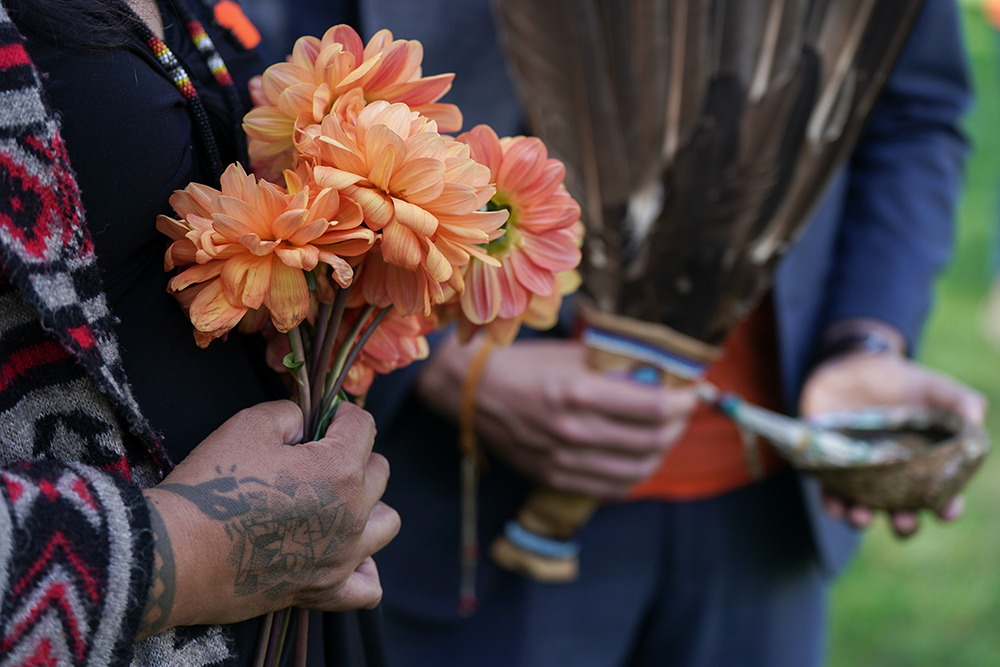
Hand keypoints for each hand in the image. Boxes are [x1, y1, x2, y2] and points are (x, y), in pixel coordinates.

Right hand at [139, 401, 399, 635]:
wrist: (174, 555)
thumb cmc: (210, 487)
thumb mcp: (247, 426)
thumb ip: (290, 414)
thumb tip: (307, 422)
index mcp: (340, 469)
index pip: (364, 426)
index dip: (341, 414)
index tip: (321, 418)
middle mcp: (352, 514)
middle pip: (379, 471)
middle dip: (354, 455)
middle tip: (314, 458)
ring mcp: (341, 556)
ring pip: (386, 523)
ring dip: (368, 506)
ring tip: (334, 502)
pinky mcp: (322, 590)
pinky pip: (367, 586)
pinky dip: (362, 568)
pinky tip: (342, 552)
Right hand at [418, 335, 697, 497]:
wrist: (472, 391)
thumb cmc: (526, 364)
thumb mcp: (573, 353)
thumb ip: (617, 364)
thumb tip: (662, 371)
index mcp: (579, 392)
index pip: (654, 408)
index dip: (684, 401)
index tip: (692, 391)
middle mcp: (574, 430)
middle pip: (652, 441)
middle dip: (679, 425)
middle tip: (683, 411)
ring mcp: (564, 459)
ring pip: (637, 469)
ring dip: (661, 451)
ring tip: (665, 434)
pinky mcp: (555, 476)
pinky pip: (611, 486)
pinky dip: (633, 473)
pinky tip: (637, 456)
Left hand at [800, 350, 985, 536]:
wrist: (850, 367)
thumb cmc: (899, 381)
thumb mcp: (931, 386)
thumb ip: (958, 400)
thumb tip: (976, 420)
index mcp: (926, 466)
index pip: (943, 497)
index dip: (947, 508)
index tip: (946, 510)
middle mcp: (895, 479)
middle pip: (903, 514)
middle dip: (905, 524)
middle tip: (903, 520)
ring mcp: (862, 476)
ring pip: (865, 512)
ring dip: (863, 520)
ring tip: (862, 516)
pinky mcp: (831, 468)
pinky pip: (830, 496)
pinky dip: (833, 505)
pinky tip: (836, 506)